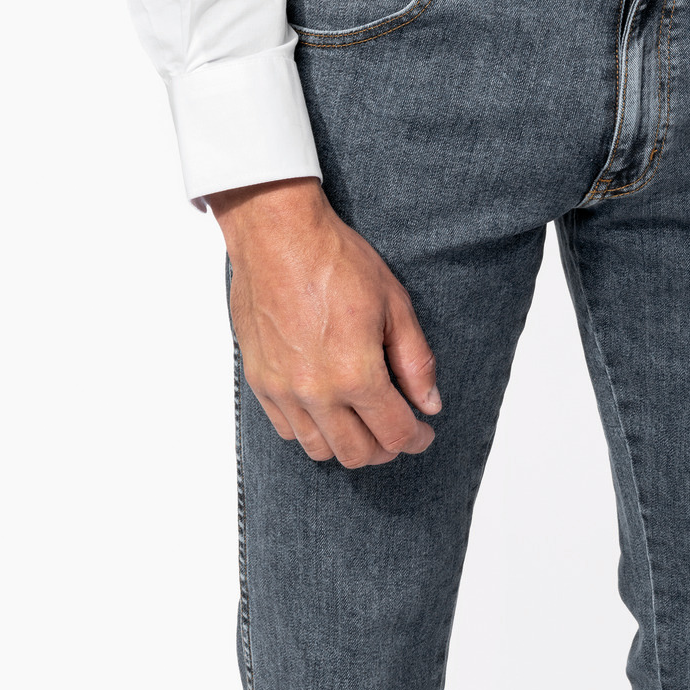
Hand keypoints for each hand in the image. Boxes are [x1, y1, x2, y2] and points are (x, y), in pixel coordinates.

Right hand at [209, 176, 441, 468]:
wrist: (278, 237)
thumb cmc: (337, 261)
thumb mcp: (394, 304)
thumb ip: (415, 360)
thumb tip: (430, 402)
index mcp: (356, 375)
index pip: (394, 433)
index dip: (417, 438)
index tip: (424, 432)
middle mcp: (316, 393)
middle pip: (357, 453)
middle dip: (386, 448)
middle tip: (398, 429)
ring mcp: (282, 391)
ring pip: (319, 449)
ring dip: (348, 444)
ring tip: (364, 423)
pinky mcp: (260, 381)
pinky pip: (287, 430)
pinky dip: (312, 431)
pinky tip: (328, 409)